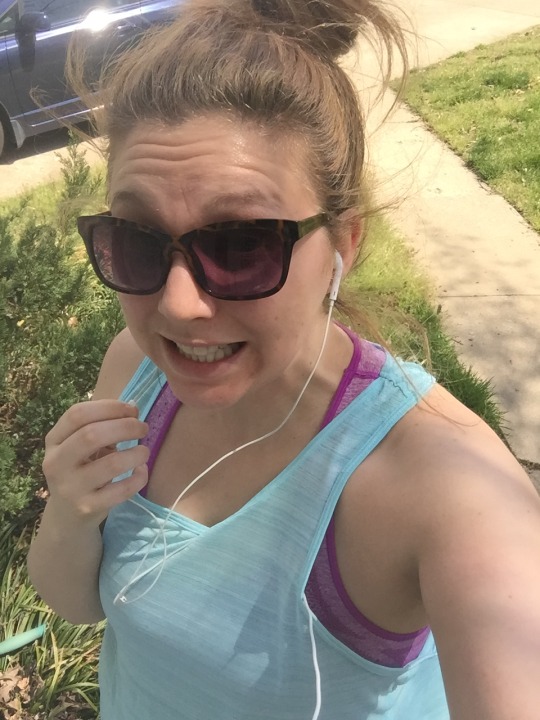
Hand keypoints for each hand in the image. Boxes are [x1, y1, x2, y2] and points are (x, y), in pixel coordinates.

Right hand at [42, 400, 149, 526]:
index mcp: (54, 441)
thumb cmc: (80, 471)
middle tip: (143, 428)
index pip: (77, 414)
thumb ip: (102, 426)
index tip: (132, 409)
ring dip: (136, 453)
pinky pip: (122, 490)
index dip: (109, 407)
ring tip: (144, 451)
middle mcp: (56, 463)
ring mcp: (70, 488)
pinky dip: (138, 477)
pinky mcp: (88, 508)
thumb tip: (133, 406)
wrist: (66, 517)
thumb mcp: (80, 447)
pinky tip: (141, 471)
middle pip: (92, 435)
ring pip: (112, 464)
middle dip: (125, 427)